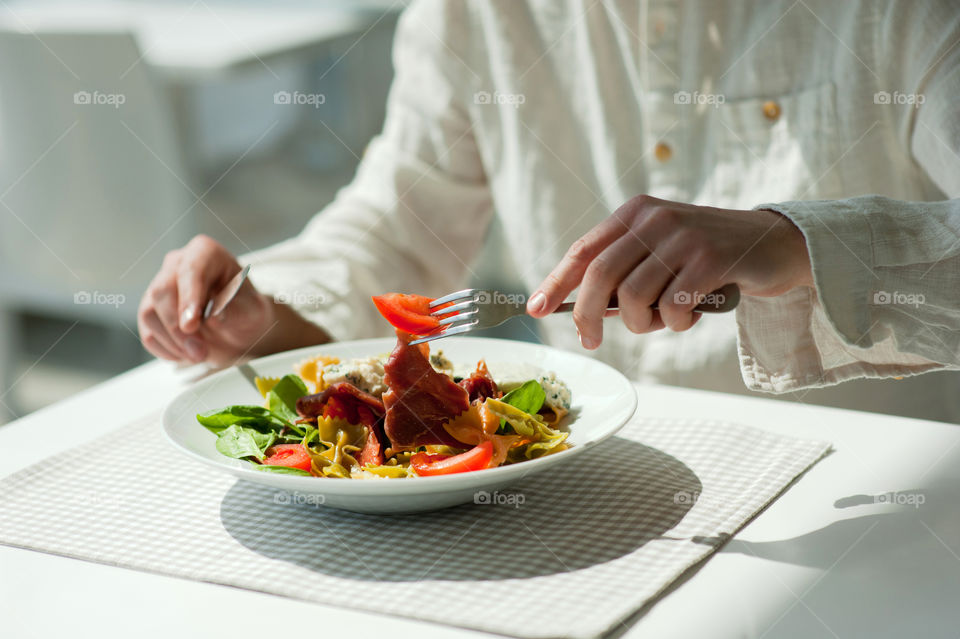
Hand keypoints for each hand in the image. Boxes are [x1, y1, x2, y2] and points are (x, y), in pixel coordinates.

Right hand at [137, 235, 276, 365]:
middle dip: (179, 327)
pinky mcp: (150, 310)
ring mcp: (159, 286)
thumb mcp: (252, 311)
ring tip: (200, 354)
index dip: (189, 297)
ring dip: (173, 342)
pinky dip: (166, 350)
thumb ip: (235, 311)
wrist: (238, 328)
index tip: (192, 324)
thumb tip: (213, 318)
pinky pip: (147, 332)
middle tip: (200, 352)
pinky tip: (187, 354)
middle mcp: (178, 264)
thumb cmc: (246, 312)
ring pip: (149, 313)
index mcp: (206, 253)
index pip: (191, 270)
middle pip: (162, 291)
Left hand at [526, 195, 811, 348]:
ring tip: (662, 321)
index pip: (583, 250)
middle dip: (588, 315)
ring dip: (643, 324)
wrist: (772, 244)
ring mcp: (683, 236)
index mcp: (635, 213)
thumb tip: (585, 311)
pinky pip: (673, 306)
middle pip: (601, 275)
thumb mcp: (659, 253)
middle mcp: (655, 219)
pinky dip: (676, 323)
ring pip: (636, 297)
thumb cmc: (706, 258)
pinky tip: (691, 314)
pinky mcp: (711, 258)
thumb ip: (626, 273)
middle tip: (590, 339)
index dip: (555, 282)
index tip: (536, 310)